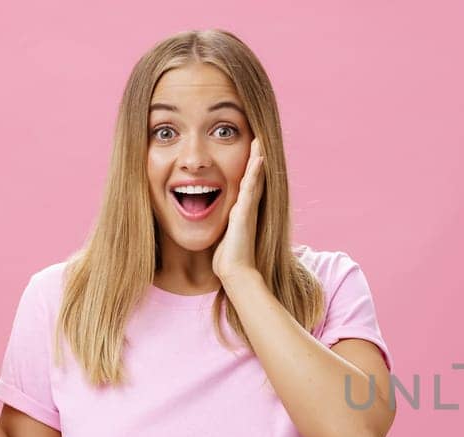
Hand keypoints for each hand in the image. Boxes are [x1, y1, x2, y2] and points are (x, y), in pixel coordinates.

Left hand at [212, 136, 265, 283]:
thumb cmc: (227, 259)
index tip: (249, 150)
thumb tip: (204, 225)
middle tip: (259, 137)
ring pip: (255, 177)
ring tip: (260, 139)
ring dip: (258, 157)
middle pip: (254, 176)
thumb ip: (220, 228)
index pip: (245, 183)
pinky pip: (251, 186)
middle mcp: (247, 207)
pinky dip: (255, 171)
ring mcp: (249, 208)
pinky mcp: (246, 211)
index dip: (248, 167)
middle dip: (256, 156)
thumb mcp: (222, 237)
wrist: (235, 272)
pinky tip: (258, 157)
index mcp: (241, 211)